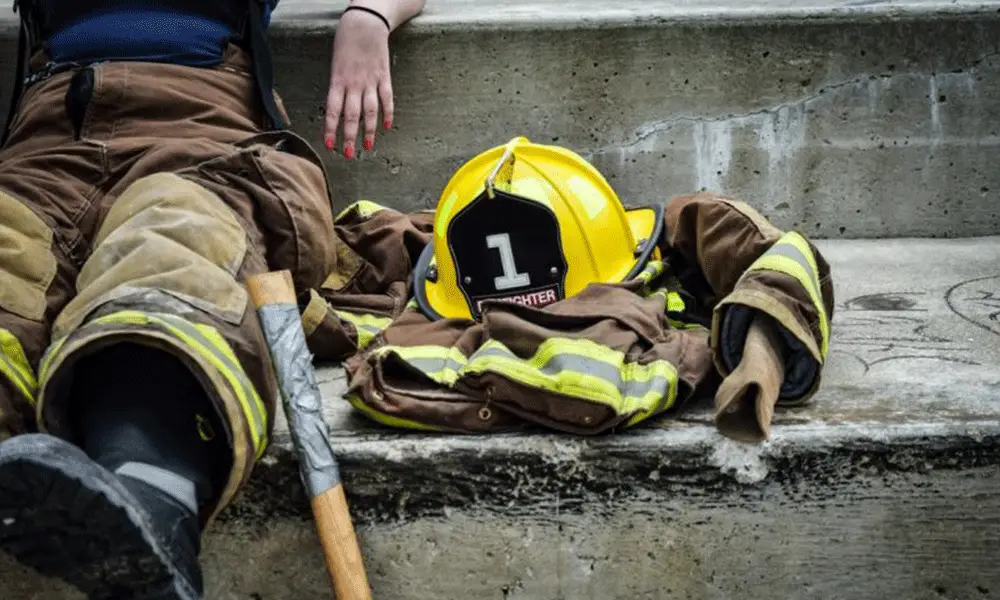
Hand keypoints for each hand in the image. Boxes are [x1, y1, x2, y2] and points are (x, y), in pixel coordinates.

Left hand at [324, 8, 392, 158]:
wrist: (365, 23)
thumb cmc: (346, 42)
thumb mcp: (335, 64)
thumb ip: (338, 87)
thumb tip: (338, 109)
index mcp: (338, 80)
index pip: (333, 110)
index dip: (331, 129)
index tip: (330, 145)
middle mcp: (354, 84)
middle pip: (352, 115)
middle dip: (350, 137)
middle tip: (349, 154)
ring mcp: (371, 81)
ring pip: (370, 111)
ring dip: (368, 131)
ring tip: (367, 146)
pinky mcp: (385, 77)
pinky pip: (387, 99)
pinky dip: (388, 114)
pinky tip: (386, 126)